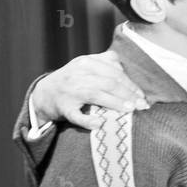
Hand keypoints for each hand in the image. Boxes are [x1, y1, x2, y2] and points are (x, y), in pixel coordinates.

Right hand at [32, 52, 148, 129]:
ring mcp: (70, 91)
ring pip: (97, 96)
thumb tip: (128, 68)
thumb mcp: (86, 65)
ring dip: (116, 103)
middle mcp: (77, 74)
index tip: (142, 95)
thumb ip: (106, 62)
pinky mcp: (63, 107)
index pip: (114, 72)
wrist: (44, 93)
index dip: (131, 84)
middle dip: (128, 94)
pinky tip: (99, 124)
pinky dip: (88, 121)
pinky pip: (76, 116)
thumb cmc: (73, 79)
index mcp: (86, 62)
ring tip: (130, 110)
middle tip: (141, 105)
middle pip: (109, 83)